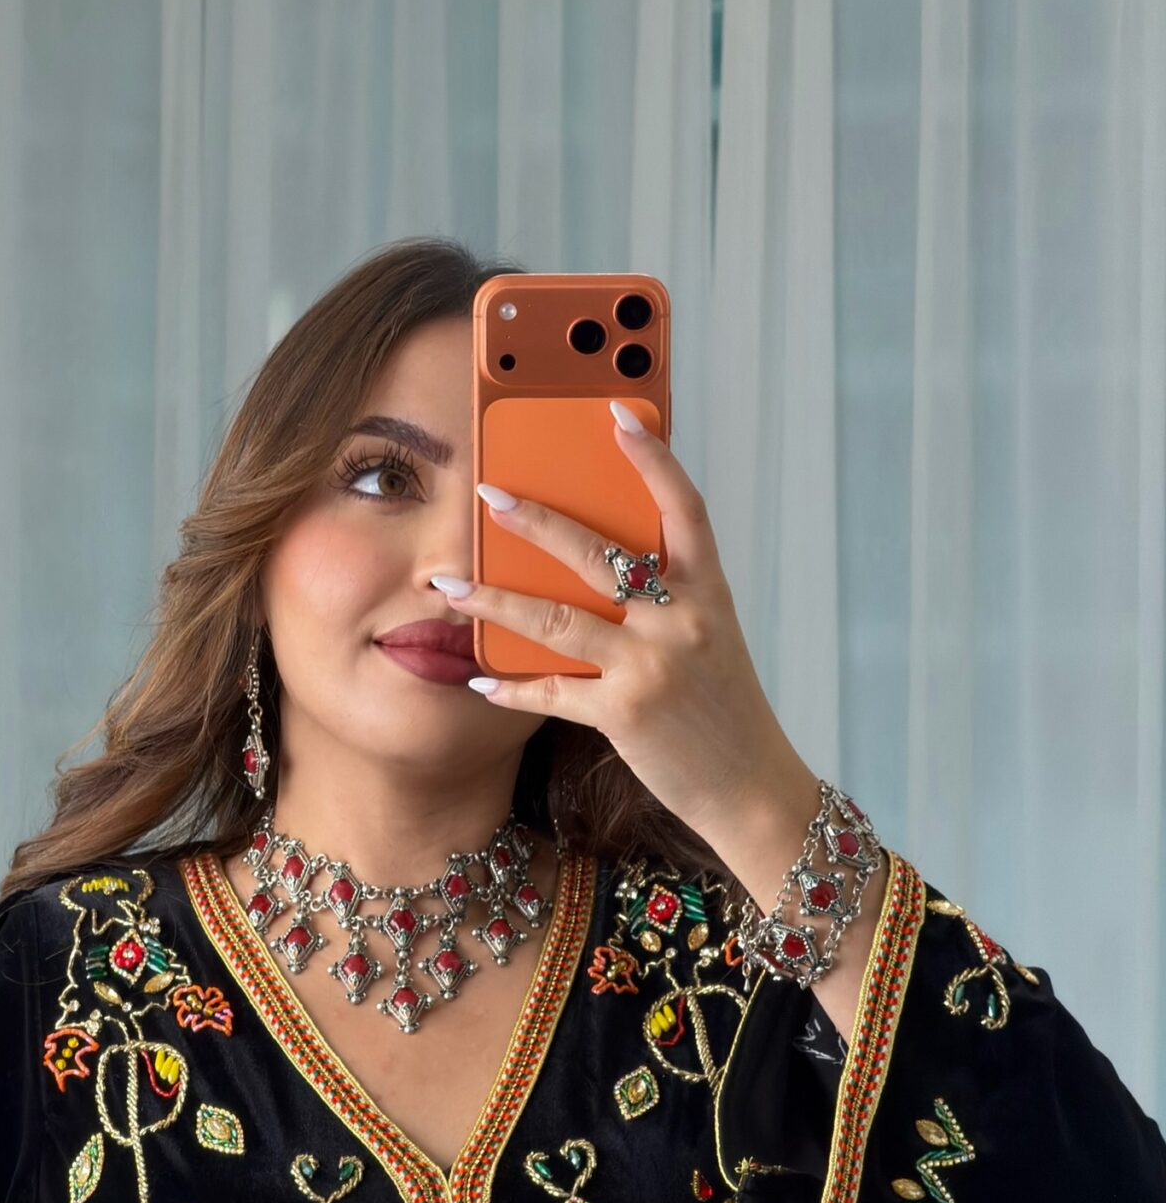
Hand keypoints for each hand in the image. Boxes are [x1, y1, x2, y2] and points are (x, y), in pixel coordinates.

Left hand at [438, 408, 814, 854]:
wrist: (752, 788)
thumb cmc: (725, 711)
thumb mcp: (710, 639)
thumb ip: (668, 600)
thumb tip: (602, 567)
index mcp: (708, 591)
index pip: (685, 508)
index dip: (653, 459)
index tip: (617, 415)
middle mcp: (681, 619)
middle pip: (598, 554)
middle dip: (537, 522)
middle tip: (490, 495)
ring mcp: (651, 665)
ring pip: (557, 620)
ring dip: (495, 600)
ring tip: (449, 587)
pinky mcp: (625, 713)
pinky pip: (554, 691)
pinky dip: (513, 687)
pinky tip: (480, 681)